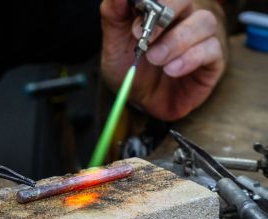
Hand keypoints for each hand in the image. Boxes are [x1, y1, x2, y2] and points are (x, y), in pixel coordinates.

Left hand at [101, 0, 226, 120]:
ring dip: (177, 41)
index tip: (134, 25)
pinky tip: (172, 70)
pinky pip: (212, 49)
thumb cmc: (130, 69)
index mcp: (160, 9)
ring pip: (205, 22)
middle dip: (166, 14)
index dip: (153, 2)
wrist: (140, 102)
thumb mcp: (114, 45)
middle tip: (145, 38)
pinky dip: (190, 59)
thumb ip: (113, 16)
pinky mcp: (212, 61)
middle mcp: (183, 18)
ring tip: (155, 59)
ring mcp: (200, 38)